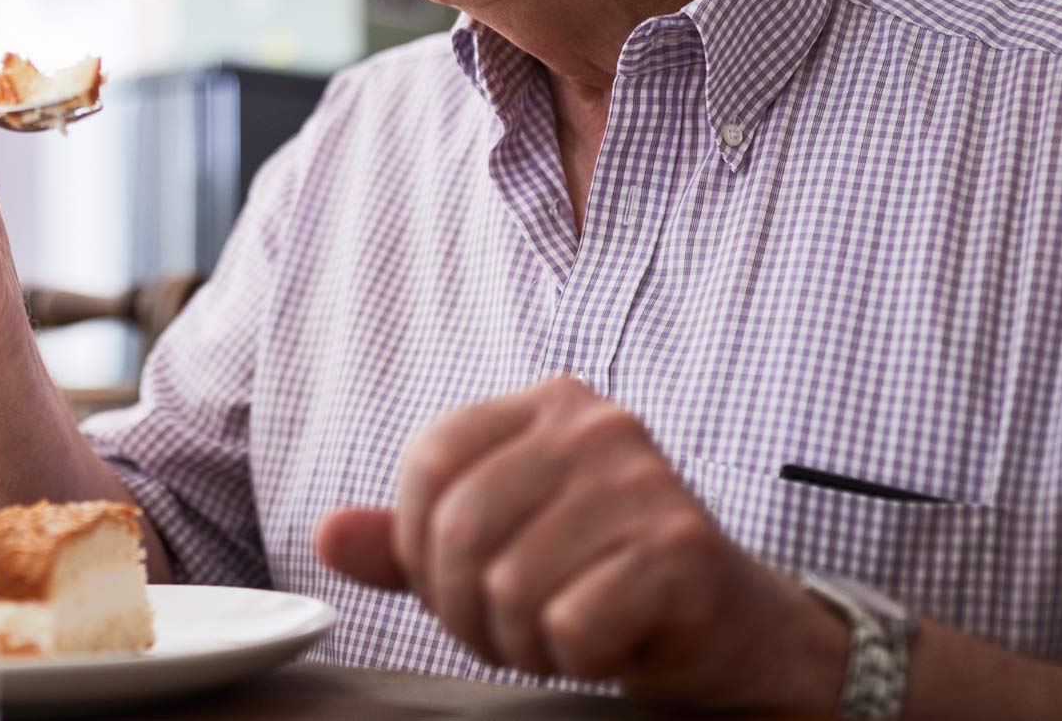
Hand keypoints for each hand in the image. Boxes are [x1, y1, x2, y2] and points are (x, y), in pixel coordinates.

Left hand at [313, 377, 845, 710]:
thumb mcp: (498, 548)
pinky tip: (605, 642)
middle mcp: (597, 427)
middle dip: (463, 608)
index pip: (429, 460)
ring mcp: (644, 484)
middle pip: (459, 529)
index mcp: (549, 405)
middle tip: (507, 630)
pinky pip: (567, 624)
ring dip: (519, 640)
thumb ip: (411, 540)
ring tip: (559, 634)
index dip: (417, 542)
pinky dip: (571, 655)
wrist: (734, 630)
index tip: (454, 583)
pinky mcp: (679, 551)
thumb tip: (327, 534)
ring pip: (508, 586)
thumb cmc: (603, 579)